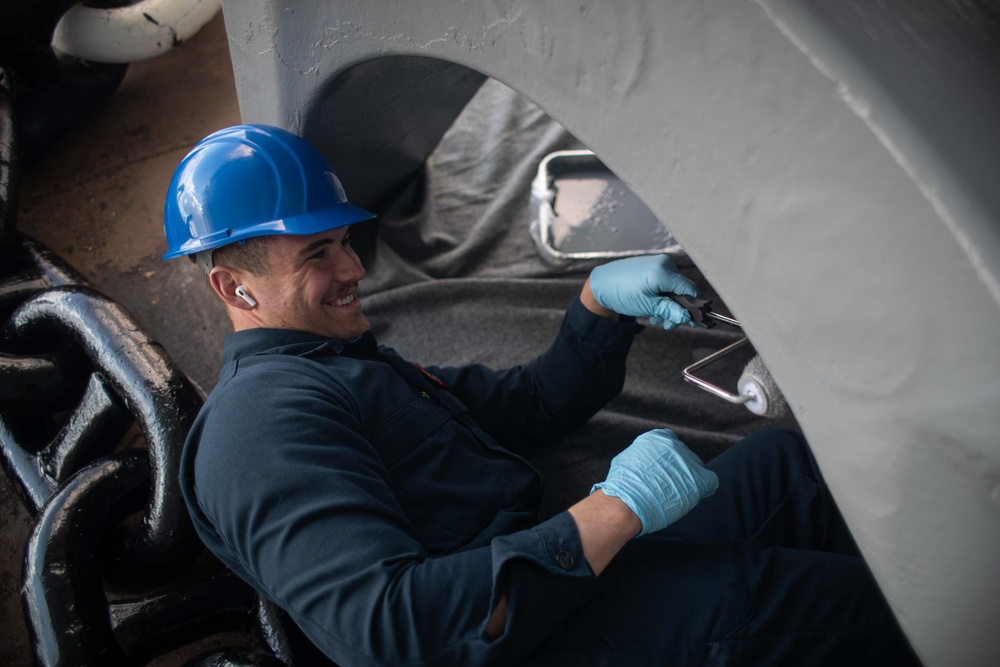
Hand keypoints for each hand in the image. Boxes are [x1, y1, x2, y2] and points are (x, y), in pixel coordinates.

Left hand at [588, 254, 697, 328]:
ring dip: (668, 306)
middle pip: (682, 290)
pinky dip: (662, 297)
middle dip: (676, 310)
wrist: (602, 284)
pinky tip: (652, 306)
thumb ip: (668, 310)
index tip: (691, 321)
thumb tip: (686, 316)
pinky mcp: (654, 267)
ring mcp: (659, 264)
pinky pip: (666, 283)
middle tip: (666, 324)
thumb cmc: (620, 292)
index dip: (692, 307)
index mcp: (663, 271)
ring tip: (654, 316)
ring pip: (674, 289)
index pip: (689, 289)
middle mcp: (664, 264)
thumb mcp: (646, 305)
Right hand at [591, 429, 717, 535]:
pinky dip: (705, 487)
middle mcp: (674, 445)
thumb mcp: (627, 459)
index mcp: (656, 438)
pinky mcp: (698, 479)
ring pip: (696, 468)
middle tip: (667, 485)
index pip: (670, 440)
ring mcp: (687, 461)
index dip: (668, 455)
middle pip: (684, 455)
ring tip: (675, 494)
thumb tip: (644, 461)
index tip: (663, 467)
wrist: (627, 502)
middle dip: (678, 469)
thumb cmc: (622, 486)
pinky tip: (693, 495)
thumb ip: (641, 456)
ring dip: (688, 479)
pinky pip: (710, 481)